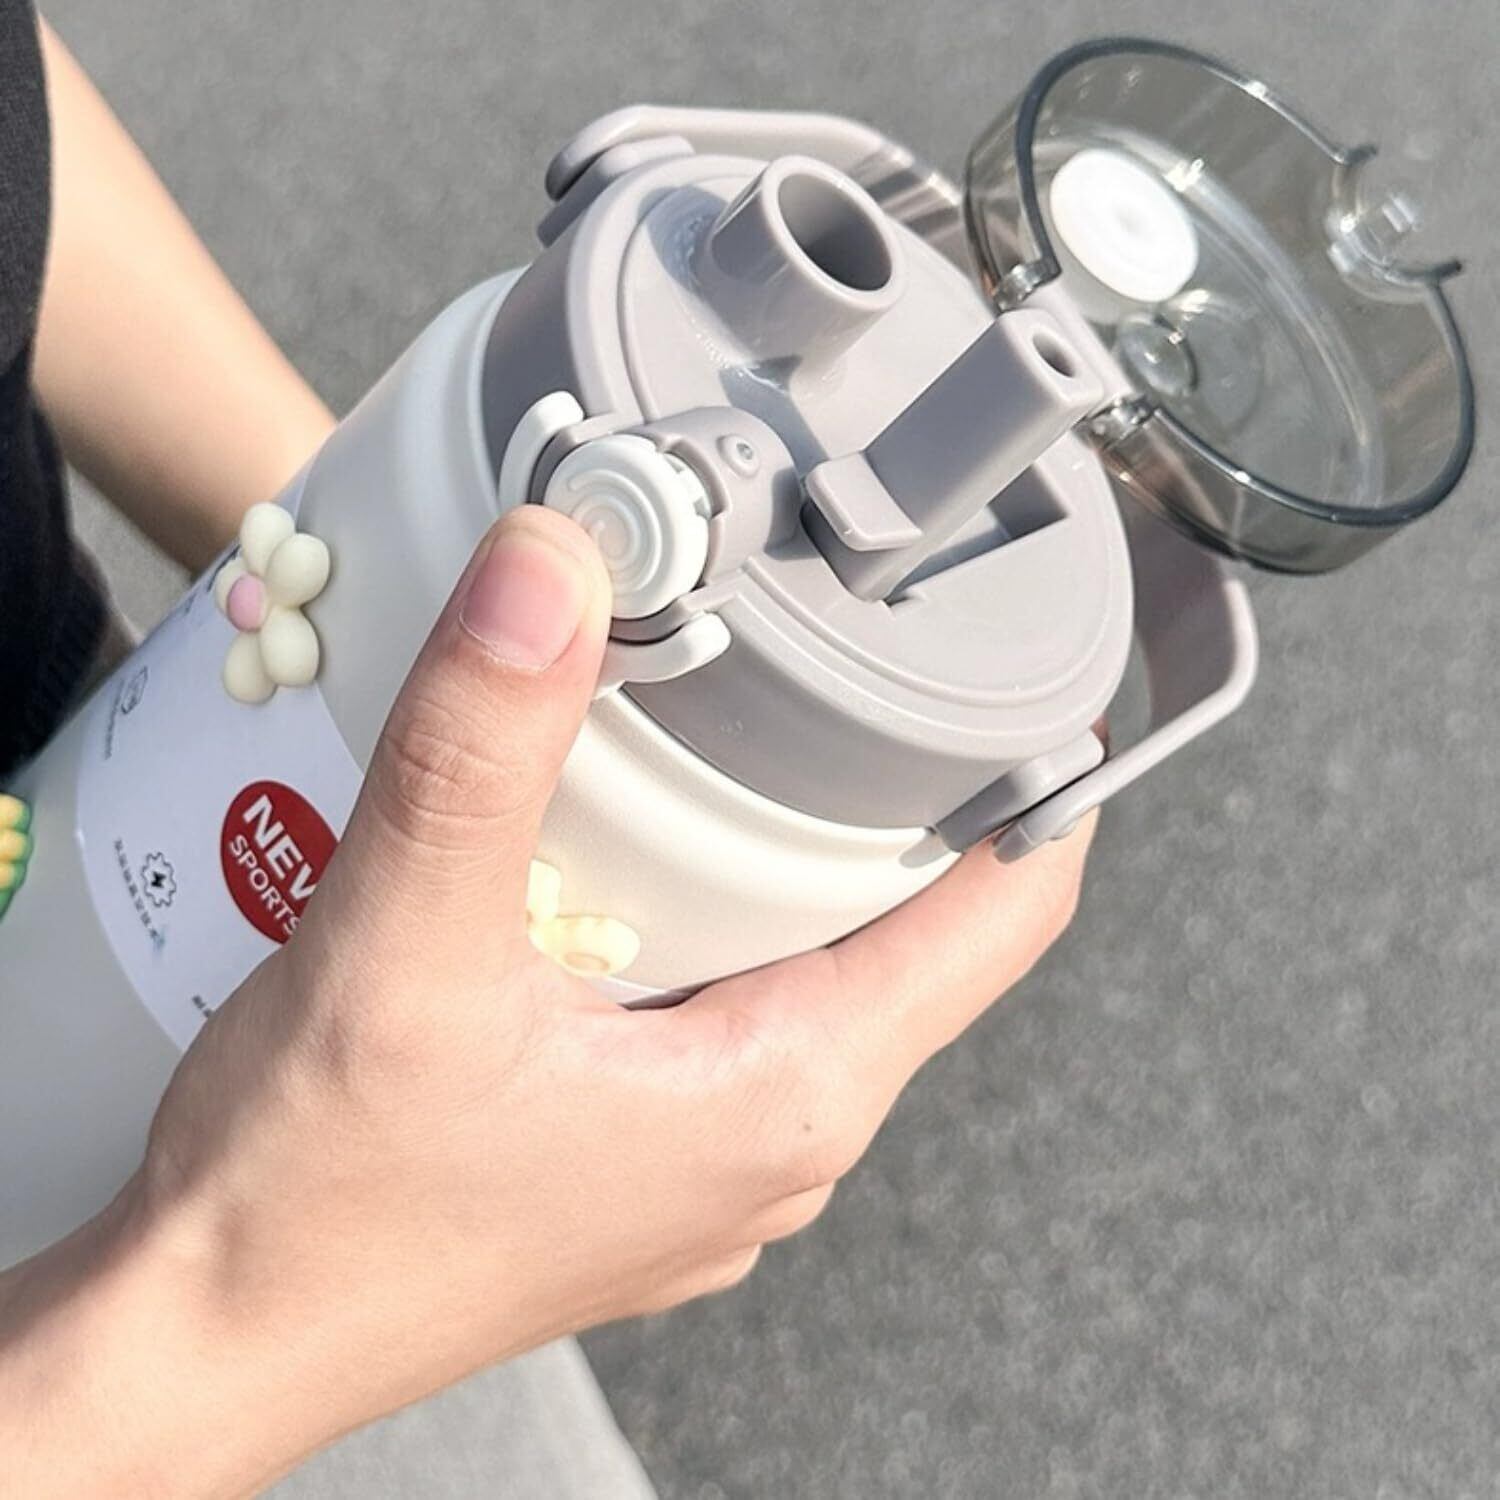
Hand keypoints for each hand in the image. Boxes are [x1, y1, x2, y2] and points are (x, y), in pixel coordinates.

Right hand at [0, 506, 1094, 1496]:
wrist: (208, 1337)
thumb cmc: (312, 1201)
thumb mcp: (400, 949)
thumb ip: (482, 747)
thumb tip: (553, 568)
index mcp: (787, 1095)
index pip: (1003, 921)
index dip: (1046, 787)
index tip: (1038, 675)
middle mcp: (776, 1139)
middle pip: (916, 935)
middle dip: (903, 795)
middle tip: (856, 656)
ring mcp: (709, 1156)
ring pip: (818, 971)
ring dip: (797, 855)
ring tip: (748, 733)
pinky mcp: (640, 1153)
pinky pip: (731, 1012)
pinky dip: (718, 919)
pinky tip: (637, 863)